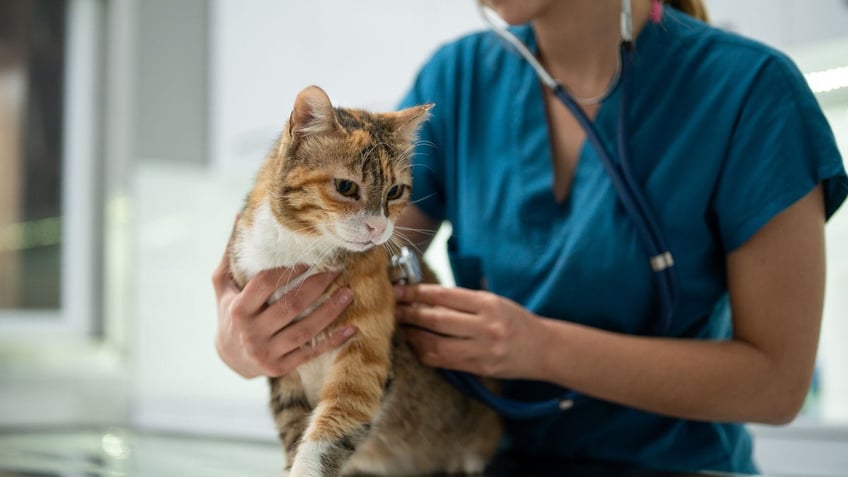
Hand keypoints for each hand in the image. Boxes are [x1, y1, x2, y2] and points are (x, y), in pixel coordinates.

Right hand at [212, 249, 355, 378]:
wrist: (229, 358)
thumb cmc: (229, 313)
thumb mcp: (222, 285)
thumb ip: (230, 255)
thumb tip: (239, 216)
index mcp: (238, 309)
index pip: (265, 284)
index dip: (288, 270)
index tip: (309, 258)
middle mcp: (251, 333)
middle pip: (289, 306)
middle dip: (316, 286)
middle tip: (337, 270)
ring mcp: (266, 353)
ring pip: (304, 330)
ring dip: (329, 312)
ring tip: (349, 293)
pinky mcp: (280, 368)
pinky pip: (310, 353)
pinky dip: (332, 342)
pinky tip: (351, 329)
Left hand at [395, 284, 546, 378]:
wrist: (543, 349)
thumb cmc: (515, 320)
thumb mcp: (494, 301)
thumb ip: (464, 300)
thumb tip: (424, 295)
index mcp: (488, 304)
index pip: (445, 296)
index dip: (418, 293)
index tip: (399, 290)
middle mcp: (485, 326)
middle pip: (437, 320)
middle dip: (410, 314)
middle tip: (393, 309)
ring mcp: (482, 350)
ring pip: (436, 345)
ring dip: (414, 337)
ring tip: (402, 329)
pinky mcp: (479, 368)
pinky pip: (444, 362)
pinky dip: (426, 353)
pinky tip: (418, 345)